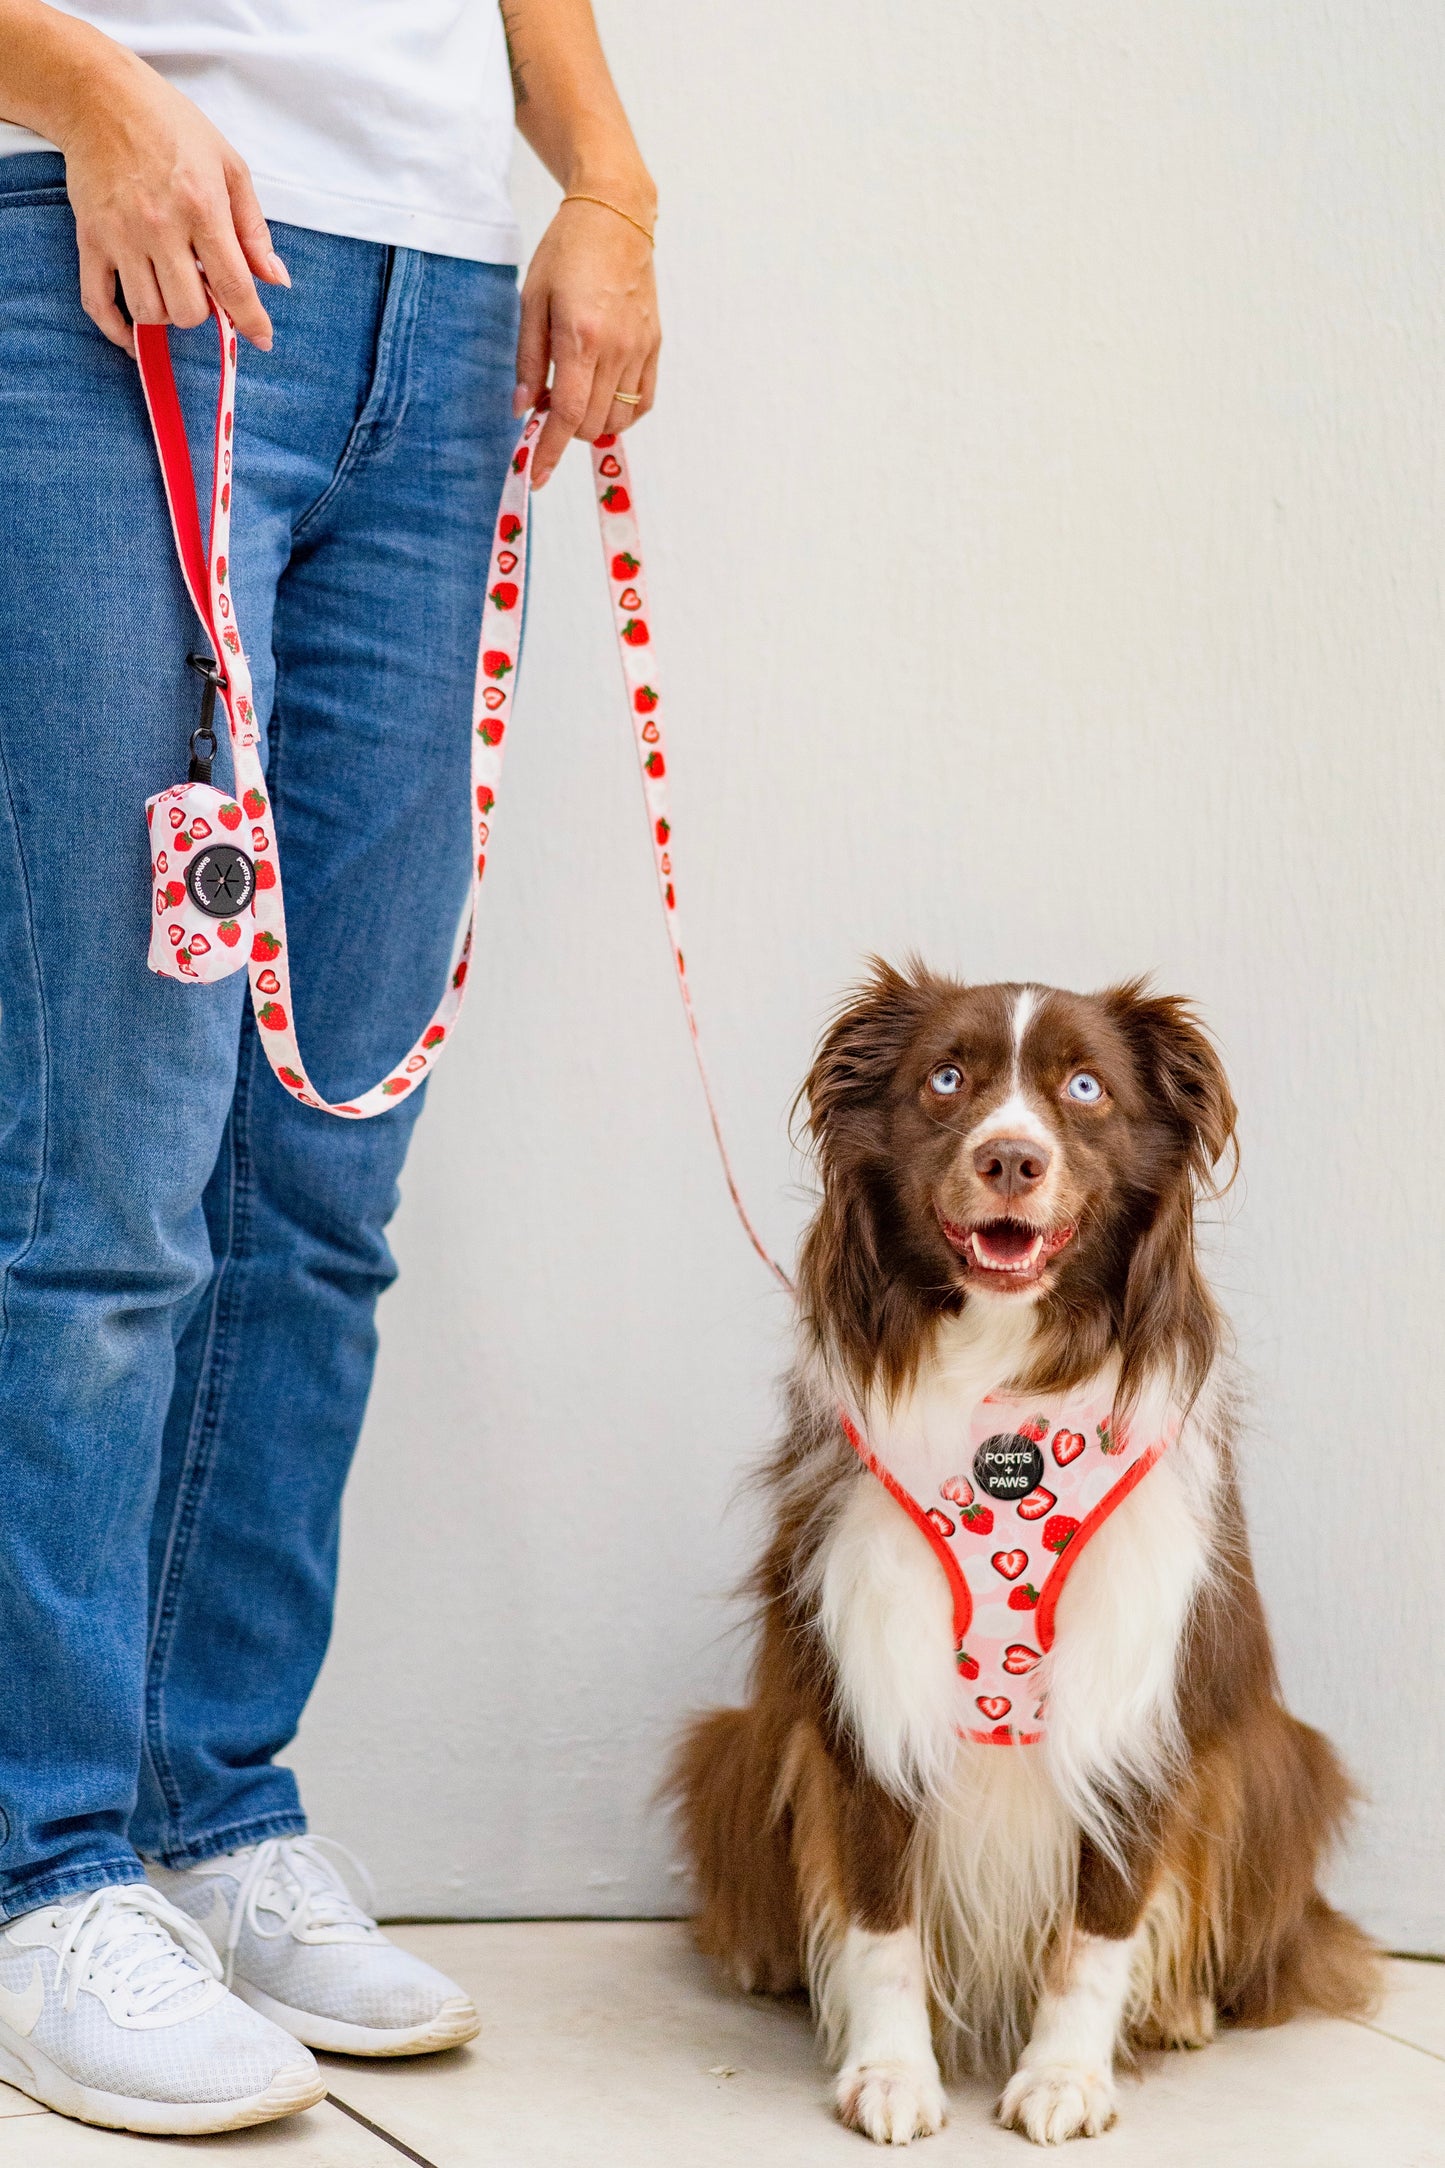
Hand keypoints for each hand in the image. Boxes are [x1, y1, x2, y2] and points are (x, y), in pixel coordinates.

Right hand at [58, 46, 287, 354]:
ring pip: (149, 313)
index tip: (261, 338)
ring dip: (167, 314)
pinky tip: (134, 335)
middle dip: (204, 311)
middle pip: (188, 310)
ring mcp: (120, 236)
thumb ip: (254, 229)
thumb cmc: (172, 127)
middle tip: (203, 286)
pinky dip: (117, 330)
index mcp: (201, 207)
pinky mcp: (89, 238)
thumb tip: (276, 281)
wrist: (101, 97)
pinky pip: (98, 303)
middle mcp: (159, 227)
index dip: (251, 321)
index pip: (232, 285)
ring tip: (173, 287)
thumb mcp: (229, 166)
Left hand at [515, 194, 659, 487]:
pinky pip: (643, 400)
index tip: (536, 475)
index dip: (550, 450)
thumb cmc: (566, 249)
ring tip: (575, 394)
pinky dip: (621, 410)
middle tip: (548, 404)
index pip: (568, 413)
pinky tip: (602, 393)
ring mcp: (641, 348)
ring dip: (594, 422)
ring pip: (620, 418)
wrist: (616, 214)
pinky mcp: (655, 344)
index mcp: (581, 336)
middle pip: (593, 422)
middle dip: (567, 429)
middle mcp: (617, 348)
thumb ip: (529, 358)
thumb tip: (523, 408)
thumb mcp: (532, 299)